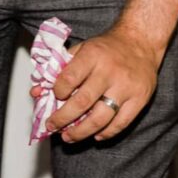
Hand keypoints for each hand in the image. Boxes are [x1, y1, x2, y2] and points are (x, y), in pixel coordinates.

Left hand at [36, 25, 160, 142]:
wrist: (141, 41)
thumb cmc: (107, 48)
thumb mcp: (82, 49)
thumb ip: (59, 69)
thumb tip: (36, 92)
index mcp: (93, 55)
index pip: (69, 78)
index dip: (57, 92)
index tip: (54, 97)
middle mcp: (110, 71)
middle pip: (82, 103)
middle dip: (62, 119)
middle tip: (52, 126)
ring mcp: (126, 87)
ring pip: (101, 118)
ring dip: (81, 132)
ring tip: (68, 136)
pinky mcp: (140, 98)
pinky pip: (121, 123)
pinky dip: (106, 133)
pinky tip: (95, 135)